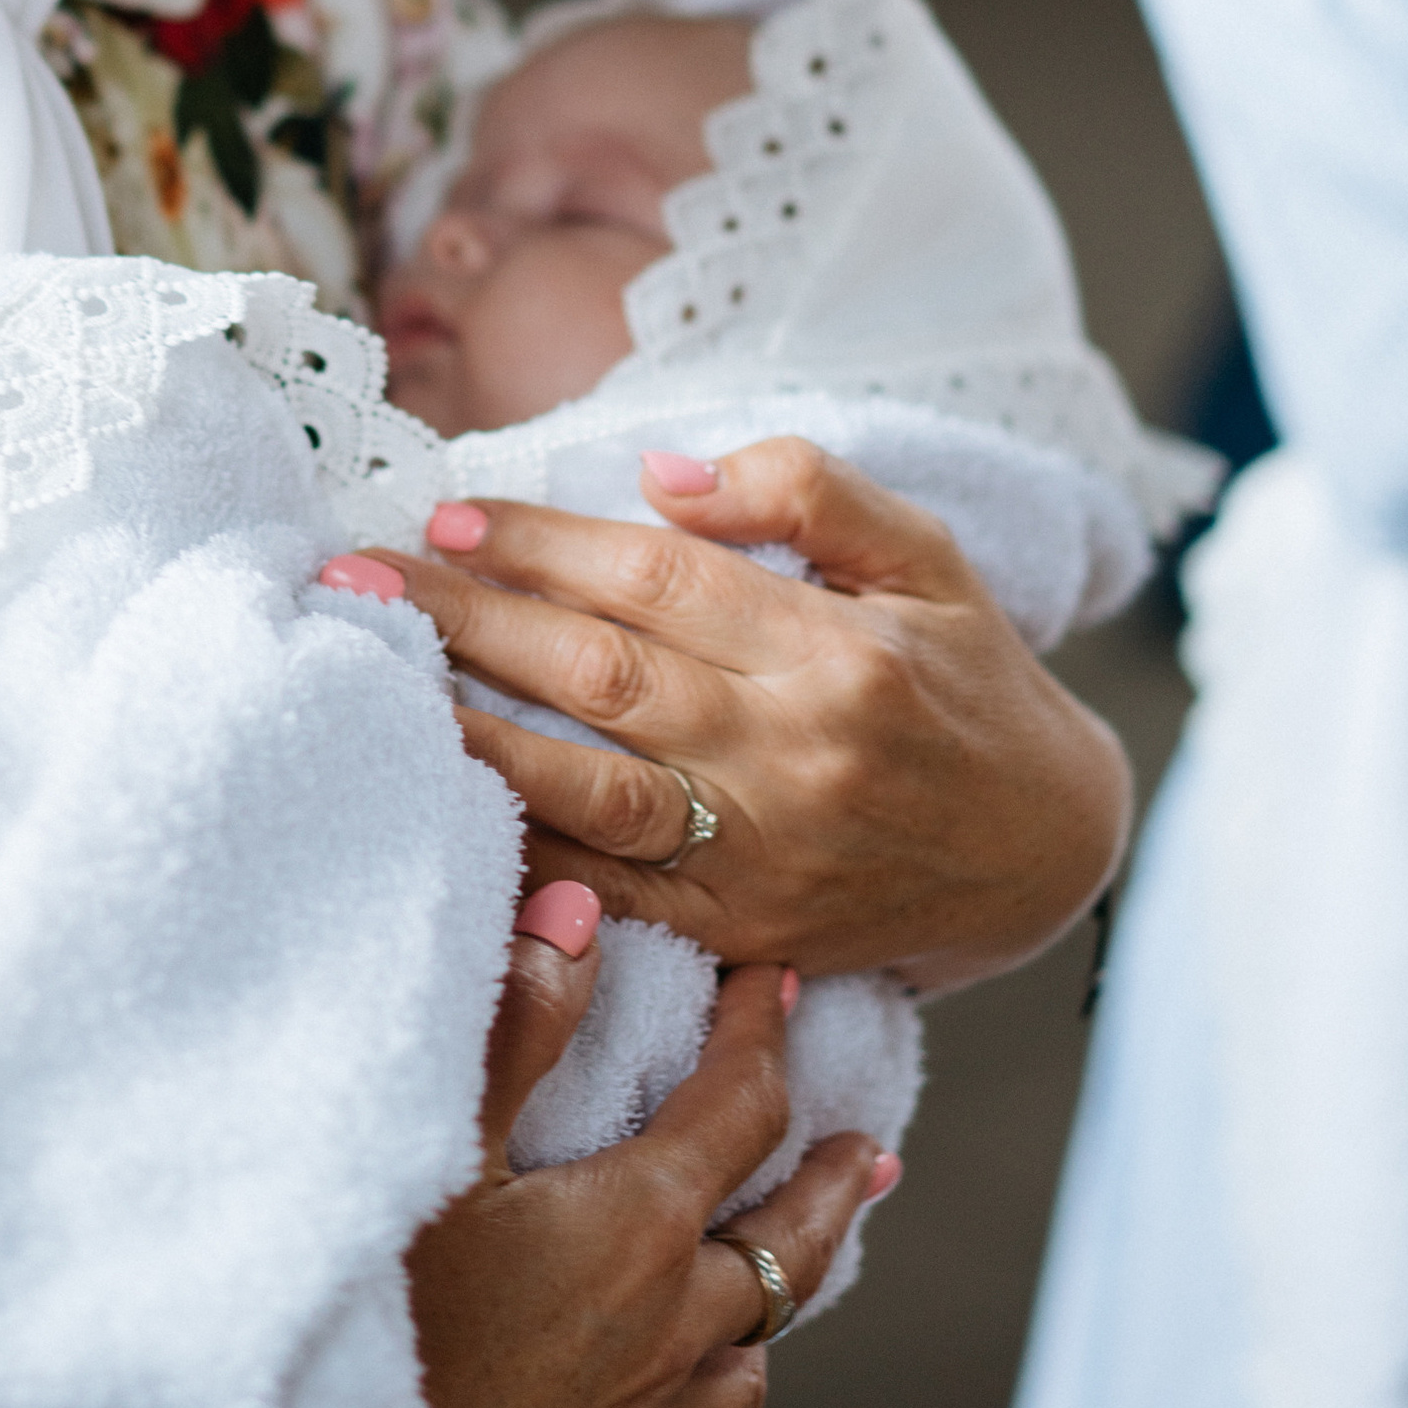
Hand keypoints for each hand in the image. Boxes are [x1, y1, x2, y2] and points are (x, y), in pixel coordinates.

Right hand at [122, 917, 881, 1407]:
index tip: (781, 987)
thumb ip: (516, 1024)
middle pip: (789, 1254)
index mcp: (638, 1231)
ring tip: (772, 1286)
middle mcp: (665, 1342)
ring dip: (762, 1315)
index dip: (763, 1039)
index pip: (739, 1111)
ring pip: (742, 1377)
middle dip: (830, 1189)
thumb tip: (580, 906)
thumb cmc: (356, 1304)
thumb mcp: (430, 1144)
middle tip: (870, 1151)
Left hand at [348, 442, 1130, 994]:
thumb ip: (805, 491)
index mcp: (835, 649)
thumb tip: (661, 472)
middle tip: (356, 578)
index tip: (447, 508)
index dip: (541, 541)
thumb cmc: (974, 681)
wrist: (1052, 853)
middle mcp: (794, 755)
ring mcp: (764, 857)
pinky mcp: (743, 935)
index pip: (654, 579)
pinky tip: (440, 805)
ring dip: (465, 733)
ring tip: (371, 684)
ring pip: (584, 792)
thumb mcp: (926, 557)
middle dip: (466, 620)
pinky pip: (610, 893)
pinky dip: (522, 852)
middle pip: (597, 676)